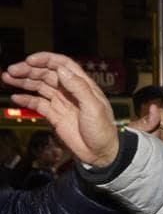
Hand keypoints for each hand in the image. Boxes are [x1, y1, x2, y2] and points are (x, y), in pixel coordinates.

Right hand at [1, 52, 118, 166]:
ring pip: (40, 86)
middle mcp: (71, 91)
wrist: (100, 153)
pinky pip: (38, 104)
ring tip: (8, 78)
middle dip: (29, 69)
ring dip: (24, 81)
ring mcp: (62, 102)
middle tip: (12, 70)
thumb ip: (79, 88)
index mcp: (83, 85)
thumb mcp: (95, 107)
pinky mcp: (55, 115)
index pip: (63, 65)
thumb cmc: (103, 130)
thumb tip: (62, 70)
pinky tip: (16, 97)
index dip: (46, 59)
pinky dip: (26, 99)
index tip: (30, 60)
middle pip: (47, 74)